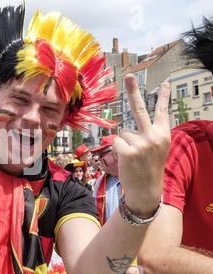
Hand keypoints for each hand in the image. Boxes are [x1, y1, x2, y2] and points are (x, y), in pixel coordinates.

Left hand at [113, 74, 169, 217]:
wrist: (146, 190)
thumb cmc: (148, 168)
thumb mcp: (156, 150)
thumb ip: (148, 135)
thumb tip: (126, 127)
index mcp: (163, 135)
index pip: (162, 112)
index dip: (163, 97)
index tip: (165, 82)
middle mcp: (154, 136)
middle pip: (139, 109)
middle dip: (133, 91)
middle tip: (128, 75)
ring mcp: (141, 143)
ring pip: (123, 132)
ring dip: (124, 143)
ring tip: (133, 156)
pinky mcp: (128, 151)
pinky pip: (116, 142)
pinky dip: (117, 149)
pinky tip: (126, 159)